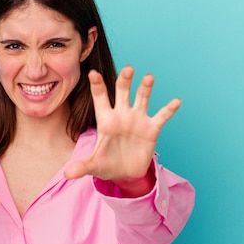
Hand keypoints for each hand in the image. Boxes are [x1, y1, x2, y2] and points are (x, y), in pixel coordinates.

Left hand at [64, 65, 180, 188]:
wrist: (125, 174)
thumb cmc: (106, 164)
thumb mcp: (93, 166)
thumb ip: (82, 167)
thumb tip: (67, 174)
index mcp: (105, 120)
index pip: (100, 99)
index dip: (97, 86)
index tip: (93, 73)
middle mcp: (122, 115)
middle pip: (122, 92)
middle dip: (124, 80)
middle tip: (128, 69)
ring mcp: (138, 120)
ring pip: (142, 98)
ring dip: (145, 88)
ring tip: (149, 78)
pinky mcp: (152, 129)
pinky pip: (161, 116)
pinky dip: (169, 109)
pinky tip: (176, 101)